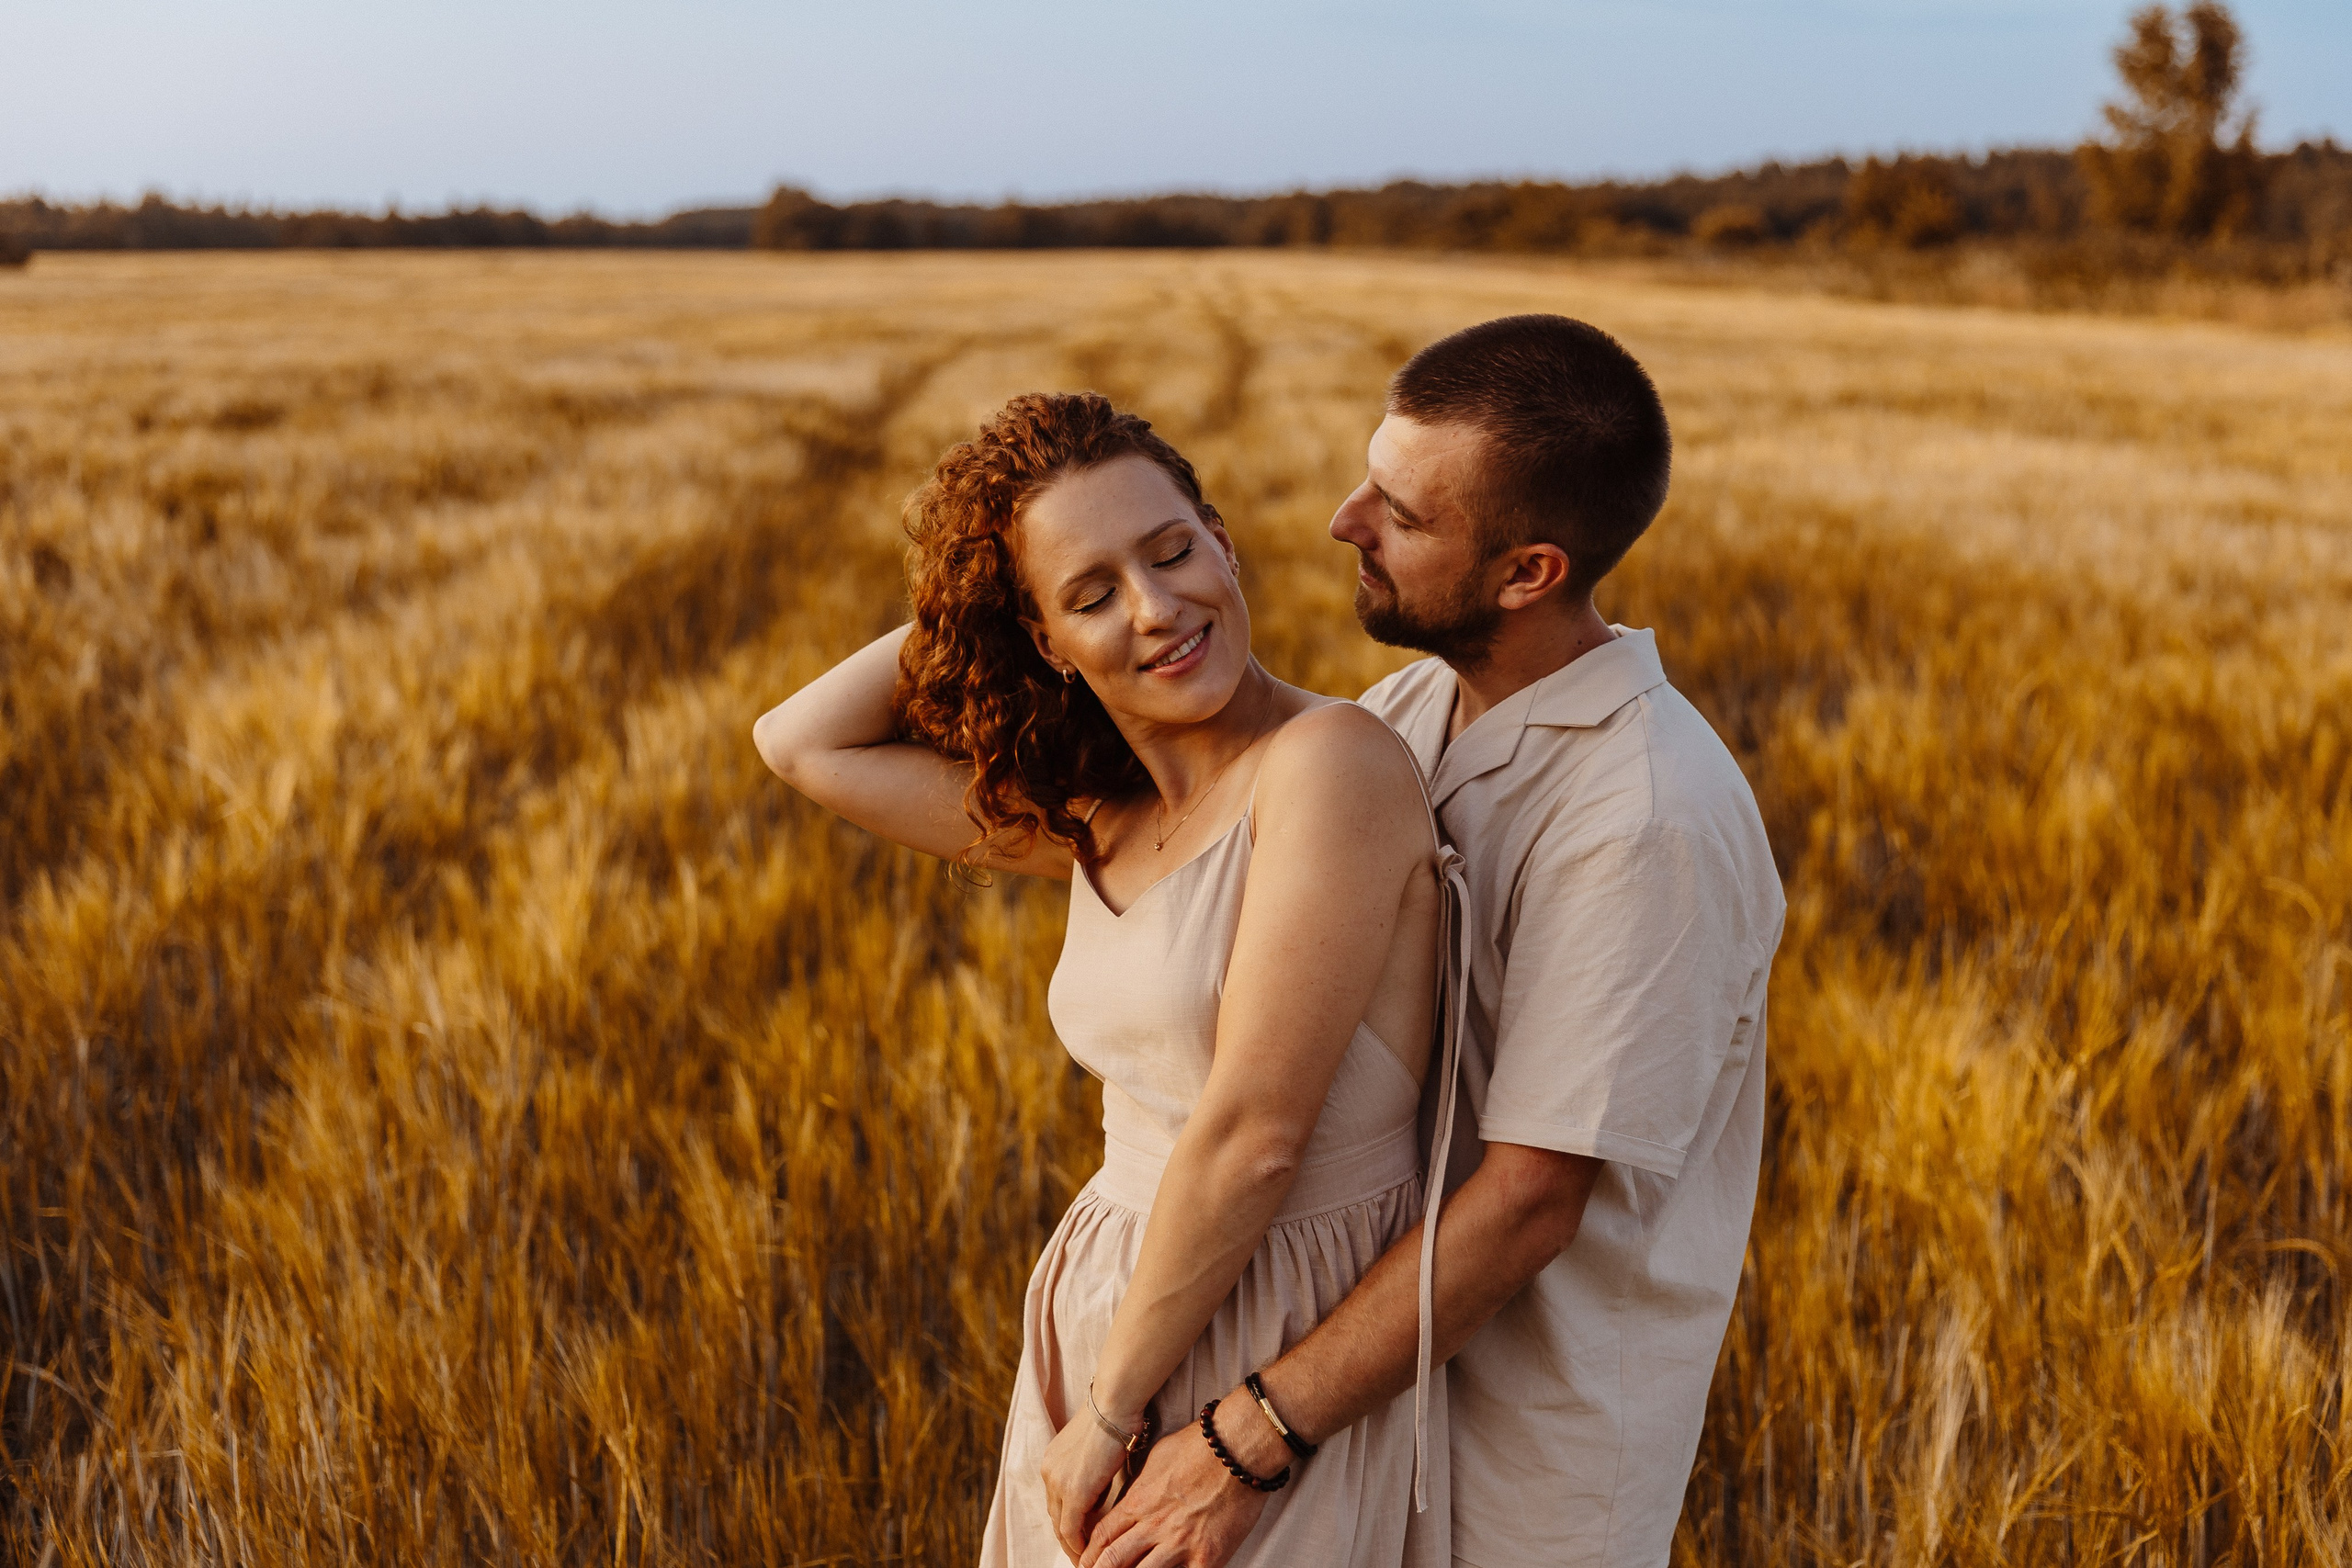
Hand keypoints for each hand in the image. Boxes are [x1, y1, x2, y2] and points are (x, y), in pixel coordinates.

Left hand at [1041, 1408, 1131, 1562]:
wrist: (1114, 1404)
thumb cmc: (1115, 1418)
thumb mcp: (1098, 1449)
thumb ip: (1094, 1472)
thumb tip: (1104, 1491)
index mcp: (1054, 1463)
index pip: (1057, 1504)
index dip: (1069, 1524)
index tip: (1083, 1539)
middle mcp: (1050, 1474)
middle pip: (1055, 1518)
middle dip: (1068, 1541)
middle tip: (1084, 1558)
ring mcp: (1059, 1483)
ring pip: (1060, 1527)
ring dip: (1074, 1546)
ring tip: (1089, 1561)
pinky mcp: (1074, 1492)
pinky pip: (1071, 1529)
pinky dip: (1079, 1544)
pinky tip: (1092, 1555)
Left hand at [1080, 1409, 1268, 1567]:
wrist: (1238, 1447)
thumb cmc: (1200, 1445)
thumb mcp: (1157, 1458)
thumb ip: (1141, 1486)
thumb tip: (1131, 1499)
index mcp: (1139, 1502)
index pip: (1102, 1537)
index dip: (1088, 1555)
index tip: (1084, 1564)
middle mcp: (1154, 1526)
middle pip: (1113, 1561)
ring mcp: (1180, 1544)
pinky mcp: (1207, 1557)